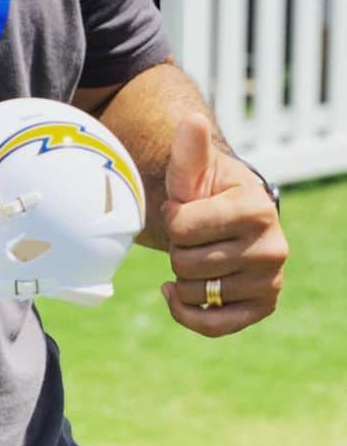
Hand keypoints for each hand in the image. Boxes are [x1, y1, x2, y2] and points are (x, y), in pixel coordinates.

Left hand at [161, 114, 286, 335]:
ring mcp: (270, 281)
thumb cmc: (205, 188)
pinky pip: (211, 325)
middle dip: (177, 246)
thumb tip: (192, 119)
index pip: (180, 227)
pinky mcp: (262, 307)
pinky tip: (176, 293)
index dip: (171, 216)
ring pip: (193, 292)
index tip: (185, 206)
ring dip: (181, 275)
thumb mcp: (193, 167)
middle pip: (185, 262)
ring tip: (198, 252)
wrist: (226, 214)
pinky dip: (185, 313)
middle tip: (193, 233)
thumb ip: (188, 147)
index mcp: (256, 209)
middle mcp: (273, 248)